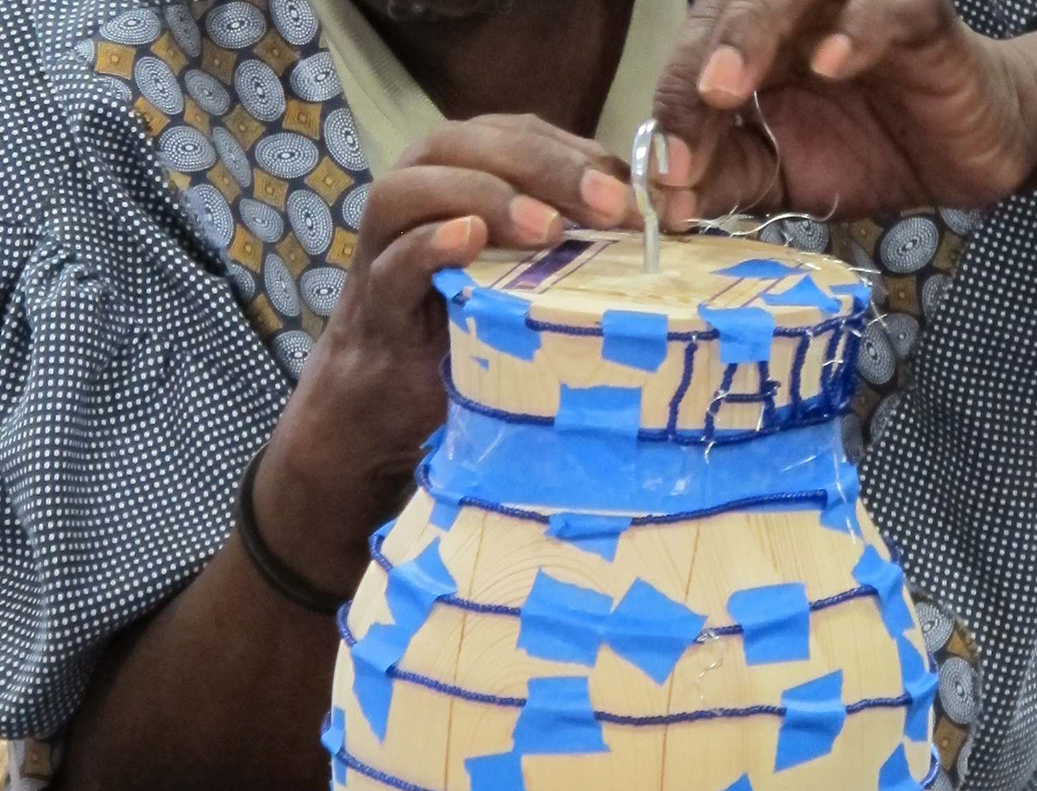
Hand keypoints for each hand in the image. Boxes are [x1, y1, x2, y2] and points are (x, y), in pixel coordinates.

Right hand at [253, 115, 640, 592]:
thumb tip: (663, 222)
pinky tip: (469, 240)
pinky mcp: (373, 305)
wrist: (398, 410)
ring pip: (415, 188)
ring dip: (488, 196)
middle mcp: (417, 196)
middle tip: (607, 204)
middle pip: (466, 143)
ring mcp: (385, 248)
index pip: (517, 134)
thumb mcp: (537, 280)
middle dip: (543, 165)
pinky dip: (429, 244)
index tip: (638, 192)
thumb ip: (576, 242)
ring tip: (550, 229)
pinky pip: (392, 262)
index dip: (576, 151)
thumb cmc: (477, 336)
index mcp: (463, 178)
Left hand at [651, 0, 1036, 221]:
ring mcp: (848, 8)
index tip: (666, 177)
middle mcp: (788, 16)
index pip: (693, 69)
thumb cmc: (870, 151)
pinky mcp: (915, 15)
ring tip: (728, 85)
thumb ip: (726, 180)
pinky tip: (832, 64)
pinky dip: (855, 33)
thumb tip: (663, 207)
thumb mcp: (786, 178)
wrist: (965, 151)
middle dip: (698, 69)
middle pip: (726, 17)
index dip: (674, 117)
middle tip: (688, 114)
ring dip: (751, 33)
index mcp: (746, 50)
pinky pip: (883, 10)